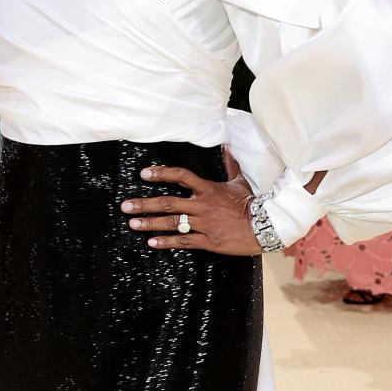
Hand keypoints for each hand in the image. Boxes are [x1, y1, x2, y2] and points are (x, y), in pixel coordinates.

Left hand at [119, 158, 258, 255]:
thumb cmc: (253, 203)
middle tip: (125, 206)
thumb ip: (230, 164)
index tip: (144, 174)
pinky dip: (166, 242)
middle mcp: (202, 205)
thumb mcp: (240, 181)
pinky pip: (184, 241)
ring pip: (172, 222)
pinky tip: (152, 243)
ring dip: (150, 223)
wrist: (266, 227)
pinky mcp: (209, 241)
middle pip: (168, 202)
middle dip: (144, 204)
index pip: (180, 176)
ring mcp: (204, 224)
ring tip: (132, 224)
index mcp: (208, 189)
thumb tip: (226, 147)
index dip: (161, 174)